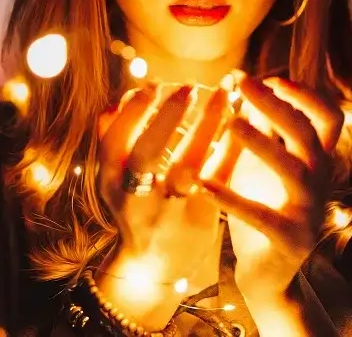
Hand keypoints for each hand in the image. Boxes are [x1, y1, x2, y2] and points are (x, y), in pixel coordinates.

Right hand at [96, 84, 238, 296]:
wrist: (154, 265)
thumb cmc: (135, 207)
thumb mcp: (114, 178)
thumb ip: (113, 139)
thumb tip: (119, 98)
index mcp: (111, 183)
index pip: (114, 141)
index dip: (133, 112)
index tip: (154, 85)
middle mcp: (136, 199)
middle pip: (147, 155)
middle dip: (167, 118)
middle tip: (188, 87)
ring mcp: (169, 212)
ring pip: (188, 166)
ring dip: (207, 127)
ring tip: (223, 94)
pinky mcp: (201, 219)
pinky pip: (219, 178)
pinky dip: (230, 146)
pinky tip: (240, 121)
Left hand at [199, 77, 343, 301]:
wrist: (270, 272)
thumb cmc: (265, 206)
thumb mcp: (264, 163)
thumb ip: (263, 128)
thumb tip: (248, 84)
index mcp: (317, 160)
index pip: (329, 118)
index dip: (307, 95)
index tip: (273, 78)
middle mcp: (320, 181)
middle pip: (308, 134)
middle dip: (276, 104)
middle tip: (243, 84)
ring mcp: (308, 211)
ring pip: (293, 170)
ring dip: (262, 143)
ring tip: (230, 123)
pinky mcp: (288, 239)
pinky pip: (261, 216)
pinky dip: (232, 198)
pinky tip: (203, 184)